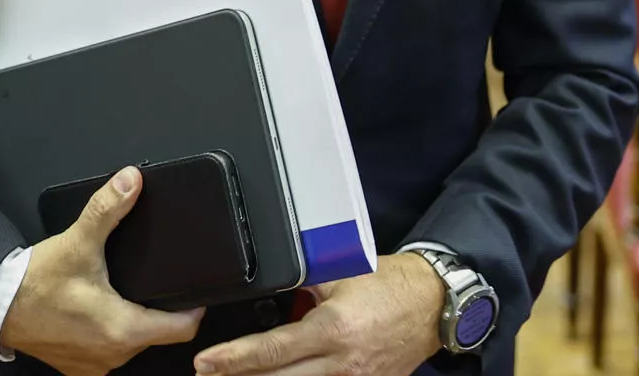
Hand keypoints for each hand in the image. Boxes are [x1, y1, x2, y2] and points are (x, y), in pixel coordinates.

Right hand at [0, 166, 203, 375]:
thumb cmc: (36, 282)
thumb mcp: (78, 241)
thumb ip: (108, 209)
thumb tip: (131, 180)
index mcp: (122, 330)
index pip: (181, 328)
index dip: (194, 308)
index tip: (195, 290)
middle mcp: (113, 355)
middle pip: (157, 334)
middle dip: (159, 310)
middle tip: (156, 282)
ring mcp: (95, 365)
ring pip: (133, 344)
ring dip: (133, 322)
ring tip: (127, 293)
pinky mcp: (78, 367)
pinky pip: (108, 352)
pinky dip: (109, 334)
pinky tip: (99, 311)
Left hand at [193, 253, 443, 375]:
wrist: (433, 306)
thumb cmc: (389, 286)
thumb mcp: (342, 273)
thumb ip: (303, 280)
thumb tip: (269, 280)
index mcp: (332, 328)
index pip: (272, 349)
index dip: (234, 358)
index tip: (206, 363)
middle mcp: (341, 363)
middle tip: (208, 375)